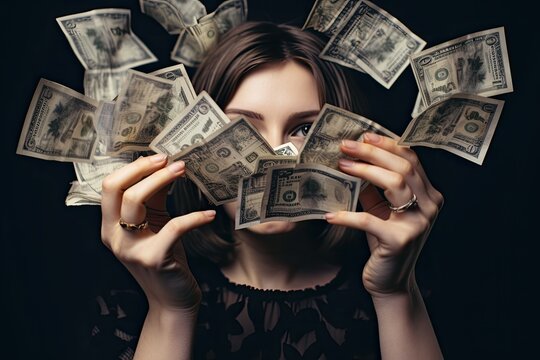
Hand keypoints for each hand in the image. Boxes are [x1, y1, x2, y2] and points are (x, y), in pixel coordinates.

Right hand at [100, 153, 215, 311]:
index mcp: (109, 226)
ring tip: (184, 171)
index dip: (134, 167)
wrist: (171, 300)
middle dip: (145, 168)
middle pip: (117, 188)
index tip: (159, 157)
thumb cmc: (165, 257)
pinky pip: (174, 226)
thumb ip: (154, 199)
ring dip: (162, 180)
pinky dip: (195, 217)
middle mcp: (113, 236)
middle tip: (171, 160)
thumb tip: (165, 165)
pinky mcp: (154, 257)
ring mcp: (130, 248)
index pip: (110, 186)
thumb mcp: (155, 225)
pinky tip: (209, 214)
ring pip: (136, 200)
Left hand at [325, 133, 443, 297]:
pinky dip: (347, 215)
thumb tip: (351, 159)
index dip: (387, 144)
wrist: (390, 282)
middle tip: (345, 146)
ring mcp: (418, 223)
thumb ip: (373, 186)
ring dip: (364, 171)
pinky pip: (370, 220)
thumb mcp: (381, 209)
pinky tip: (330, 214)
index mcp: (428, 194)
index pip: (411, 158)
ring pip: (395, 183)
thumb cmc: (384, 241)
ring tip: (340, 166)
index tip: (363, 135)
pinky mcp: (400, 241)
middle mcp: (429, 205)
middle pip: (403, 166)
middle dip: (372, 152)